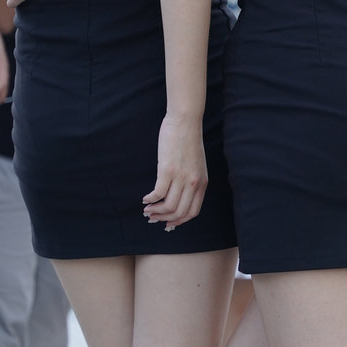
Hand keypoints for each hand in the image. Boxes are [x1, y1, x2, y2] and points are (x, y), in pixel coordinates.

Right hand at [142, 113, 207, 229]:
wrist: (185, 122)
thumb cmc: (188, 141)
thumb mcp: (197, 165)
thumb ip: (192, 180)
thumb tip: (178, 195)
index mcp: (202, 183)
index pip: (192, 212)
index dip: (179, 221)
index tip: (168, 224)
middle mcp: (193, 183)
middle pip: (179, 212)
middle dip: (164, 219)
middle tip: (153, 217)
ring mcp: (181, 178)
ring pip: (168, 206)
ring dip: (155, 211)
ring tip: (147, 209)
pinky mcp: (168, 170)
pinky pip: (158, 193)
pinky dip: (150, 199)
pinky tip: (145, 198)